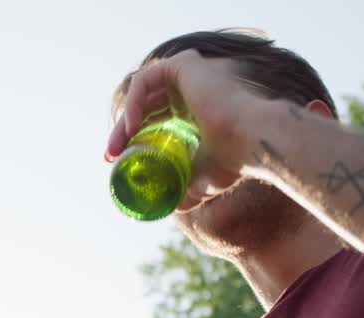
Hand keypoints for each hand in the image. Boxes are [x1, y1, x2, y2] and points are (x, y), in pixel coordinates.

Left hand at [105, 50, 274, 209]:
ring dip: (124, 122)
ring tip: (116, 149)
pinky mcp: (183, 64)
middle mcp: (190, 88)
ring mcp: (188, 74)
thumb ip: (186, 187)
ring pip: (140, 95)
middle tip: (111, 156)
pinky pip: (144, 81)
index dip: (132, 138)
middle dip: (123, 133)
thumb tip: (173, 208)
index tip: (115, 160)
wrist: (252, 142)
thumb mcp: (201, 178)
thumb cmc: (233, 160)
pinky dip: (132, 103)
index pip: (153, 119)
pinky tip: (130, 128)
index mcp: (193, 109)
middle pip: (144, 108)